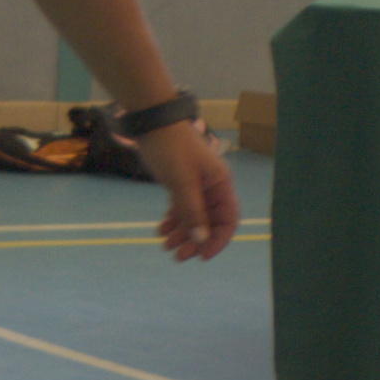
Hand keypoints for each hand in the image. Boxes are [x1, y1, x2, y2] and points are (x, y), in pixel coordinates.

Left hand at [143, 121, 241, 261]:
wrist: (152, 123)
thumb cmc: (172, 148)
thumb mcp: (182, 181)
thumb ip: (192, 211)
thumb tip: (201, 240)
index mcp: (220, 185)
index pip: (228, 220)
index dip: (218, 240)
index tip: (202, 256)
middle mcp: (211, 187)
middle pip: (209, 222)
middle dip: (195, 240)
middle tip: (178, 256)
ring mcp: (195, 186)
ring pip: (193, 217)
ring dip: (182, 233)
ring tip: (166, 246)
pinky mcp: (180, 183)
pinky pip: (180, 207)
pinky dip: (173, 220)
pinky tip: (161, 231)